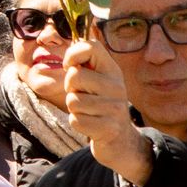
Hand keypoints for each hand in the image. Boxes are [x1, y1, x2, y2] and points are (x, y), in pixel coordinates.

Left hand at [62, 38, 151, 184]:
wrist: (120, 139)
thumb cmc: (100, 104)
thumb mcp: (97, 79)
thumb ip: (83, 63)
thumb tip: (66, 51)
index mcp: (112, 69)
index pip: (90, 47)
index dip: (72, 54)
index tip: (71, 66)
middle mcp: (116, 86)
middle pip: (74, 76)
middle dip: (70, 88)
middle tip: (81, 95)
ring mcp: (114, 108)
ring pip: (72, 101)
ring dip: (73, 108)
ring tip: (87, 111)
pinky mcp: (108, 128)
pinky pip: (76, 120)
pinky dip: (77, 123)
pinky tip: (90, 124)